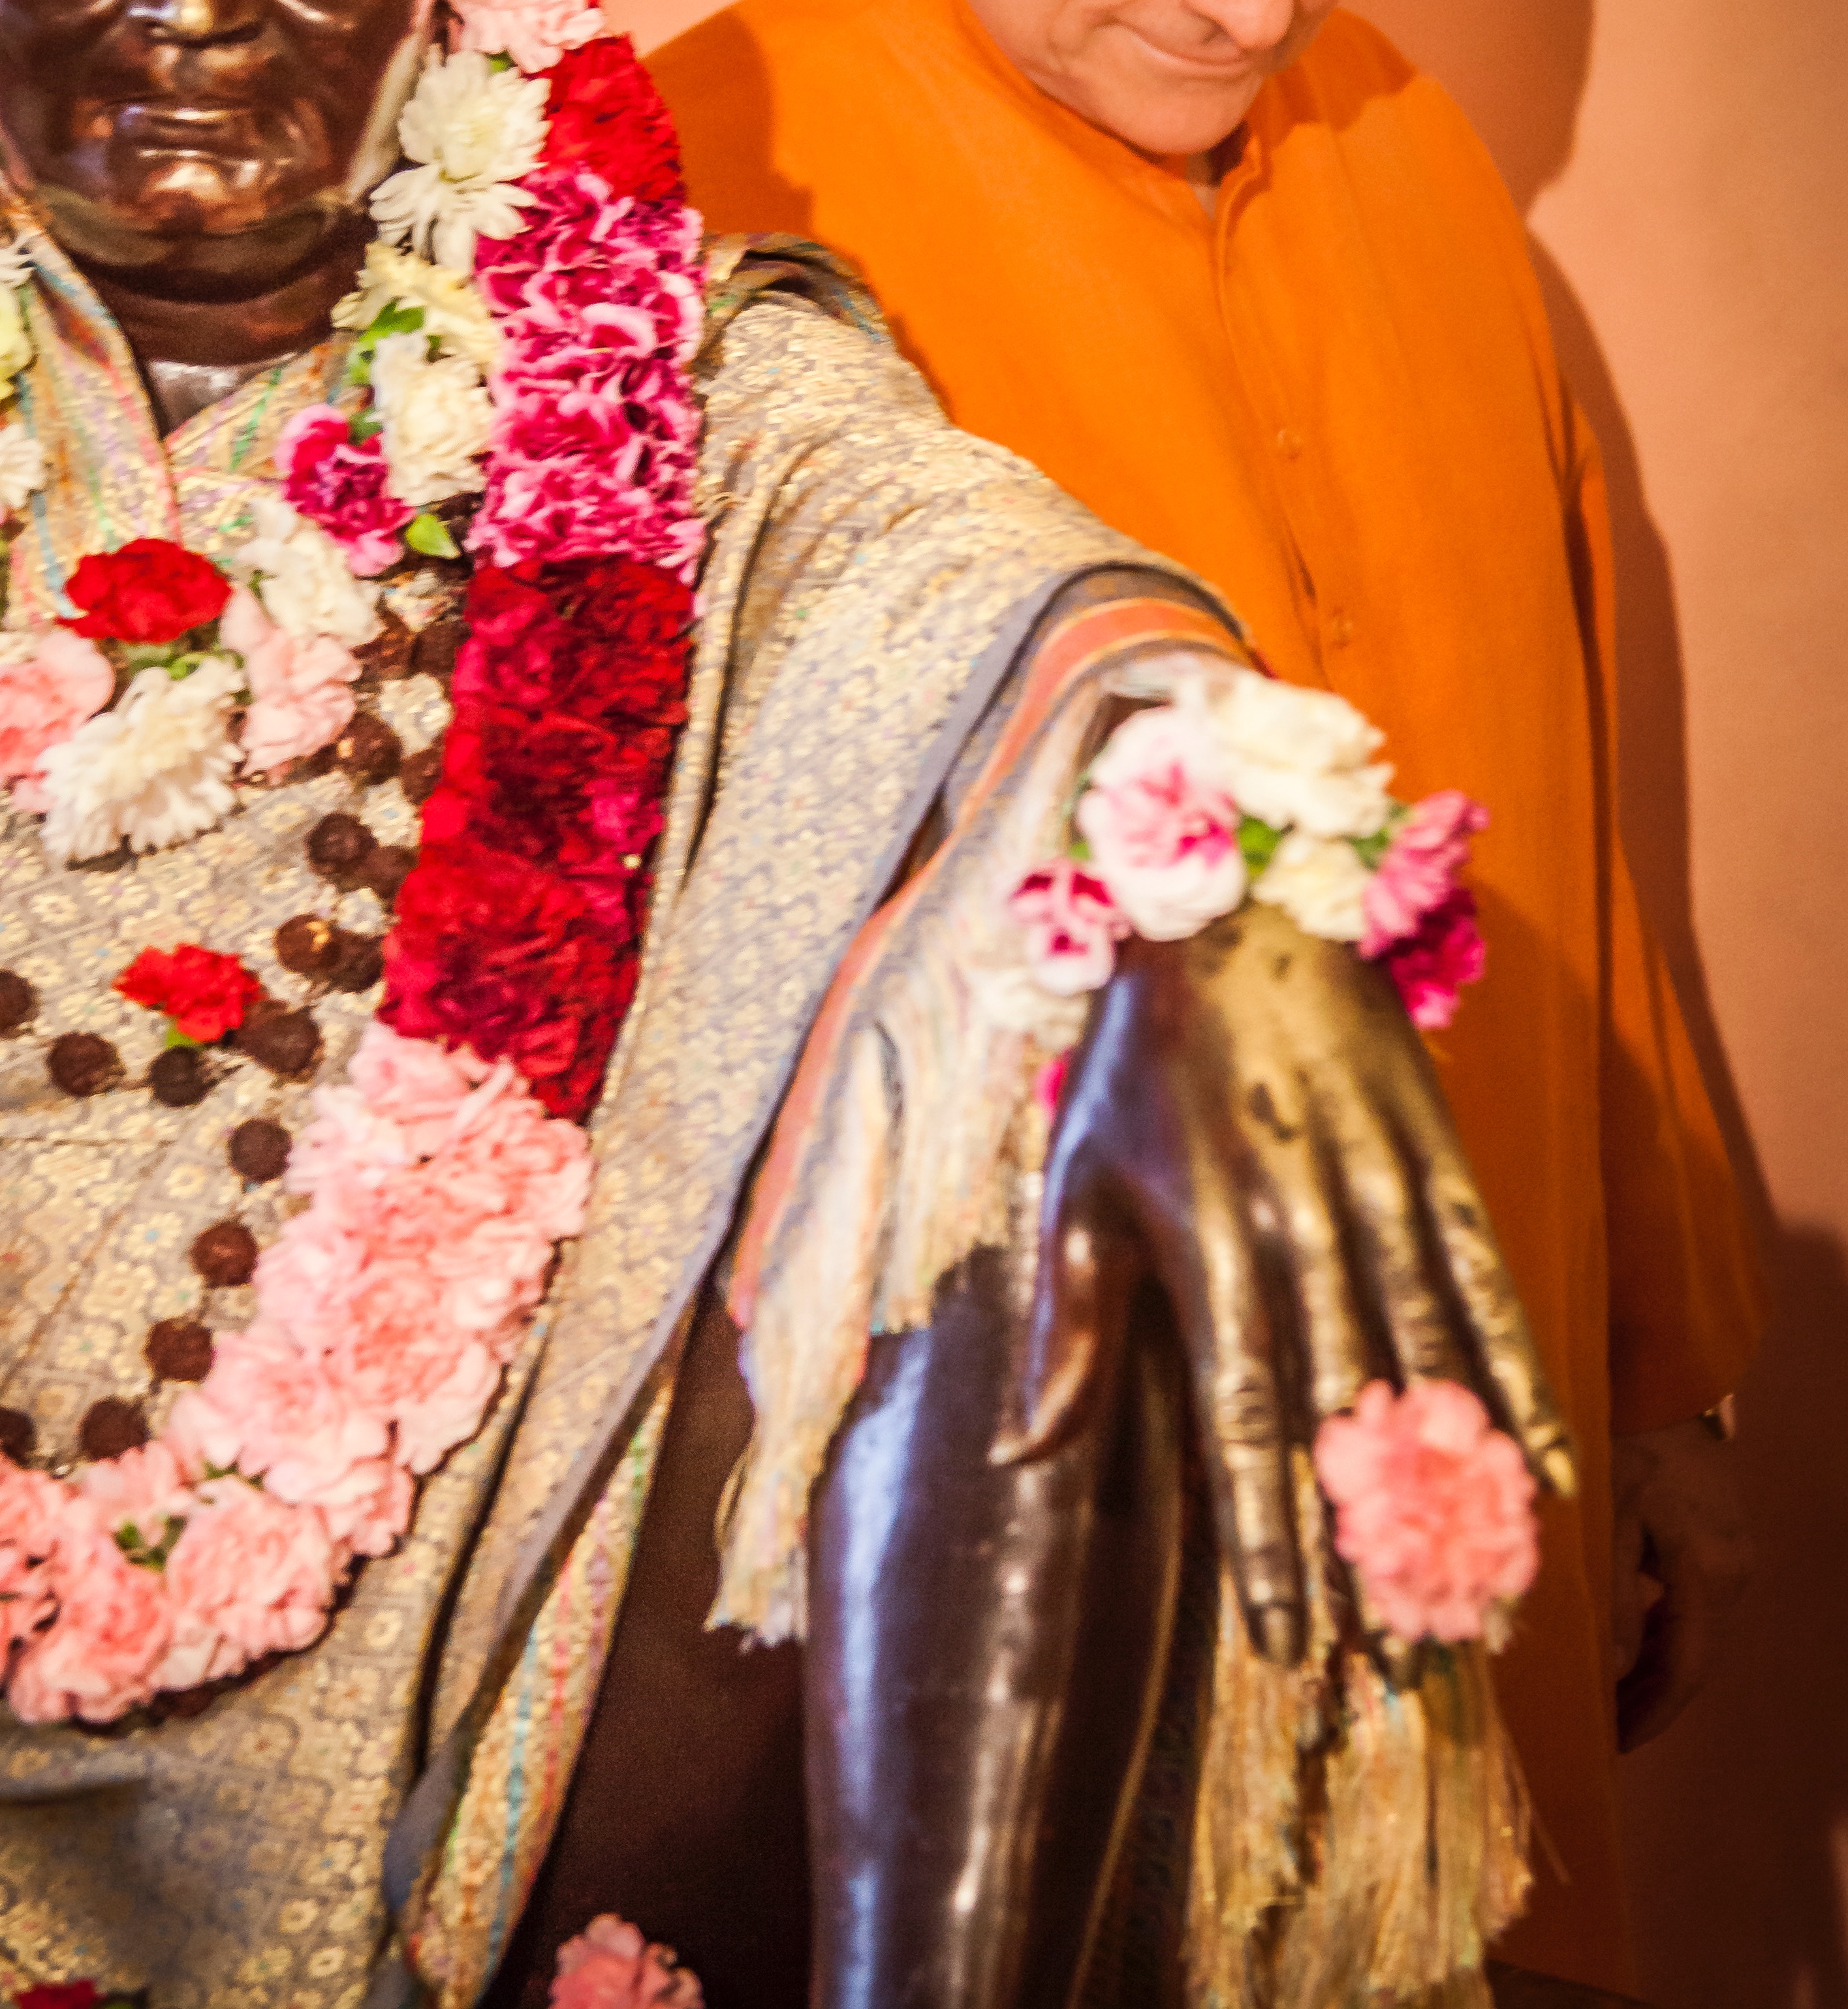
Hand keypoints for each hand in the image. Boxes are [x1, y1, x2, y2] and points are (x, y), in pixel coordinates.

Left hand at [997, 901, 1573, 1663]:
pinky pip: (1491, 1291)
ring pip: (1434, 1369)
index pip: (1243, 1423)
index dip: (1268, 1539)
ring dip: (1463, 1491)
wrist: (1232, 909)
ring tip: (1481, 1601)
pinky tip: (1551, 1473)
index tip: (1288, 1645)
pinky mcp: (1440, 1163)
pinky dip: (1523, 1384)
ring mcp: (1384, 1194)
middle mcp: (1304, 1228)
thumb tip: (1020, 1461)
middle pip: (1347, 1419)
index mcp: (1207, 1242)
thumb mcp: (1075, 1181)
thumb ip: (1067, 1328)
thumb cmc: (1134, 1063)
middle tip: (1398, 1662)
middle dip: (1371, 1547)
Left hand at [1612, 1414, 1751, 1746]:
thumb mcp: (1610, 1518)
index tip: (1616, 1745)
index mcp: (1709, 1572)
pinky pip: (1694, 1607)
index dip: (1652, 1713)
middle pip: (1694, 1658)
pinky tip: (1630, 1648)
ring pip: (1695, 1635)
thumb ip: (1614, 1596)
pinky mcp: (1724, 1547)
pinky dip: (1664, 1633)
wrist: (1667, 1387)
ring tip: (1610, 1702)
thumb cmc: (1629, 1443)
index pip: (1684, 1668)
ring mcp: (1734, 1560)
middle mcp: (1734, 1573)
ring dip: (1656, 1669)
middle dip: (1651, 1699)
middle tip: (1606, 1733)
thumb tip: (1613, 1672)